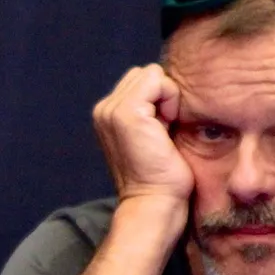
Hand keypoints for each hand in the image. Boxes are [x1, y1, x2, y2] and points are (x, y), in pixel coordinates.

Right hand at [92, 63, 193, 203]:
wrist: (153, 201)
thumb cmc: (162, 174)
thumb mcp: (153, 134)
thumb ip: (151, 109)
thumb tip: (171, 86)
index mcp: (107, 114)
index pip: (142, 80)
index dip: (160, 99)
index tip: (162, 130)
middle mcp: (103, 109)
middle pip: (146, 73)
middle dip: (162, 95)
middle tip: (163, 130)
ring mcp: (110, 110)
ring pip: (152, 75)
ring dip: (167, 98)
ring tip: (163, 130)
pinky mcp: (125, 113)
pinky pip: (158, 81)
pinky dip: (170, 100)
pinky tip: (166, 128)